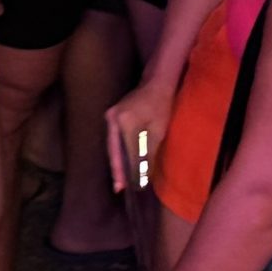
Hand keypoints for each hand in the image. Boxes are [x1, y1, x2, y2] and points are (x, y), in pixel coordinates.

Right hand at [107, 78, 176, 194]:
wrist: (156, 83)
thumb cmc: (162, 105)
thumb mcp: (159, 131)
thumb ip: (148, 152)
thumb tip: (144, 173)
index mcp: (125, 122)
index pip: (126, 152)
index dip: (129, 170)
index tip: (130, 186)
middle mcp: (112, 120)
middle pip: (114, 150)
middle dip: (117, 169)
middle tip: (118, 188)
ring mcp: (109, 117)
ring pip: (111, 145)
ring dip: (115, 162)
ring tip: (119, 180)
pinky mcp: (111, 117)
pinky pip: (113, 138)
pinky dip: (116, 151)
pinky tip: (119, 162)